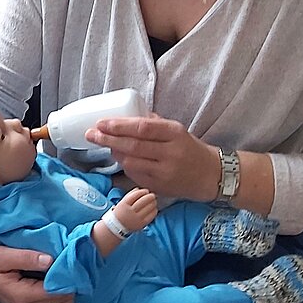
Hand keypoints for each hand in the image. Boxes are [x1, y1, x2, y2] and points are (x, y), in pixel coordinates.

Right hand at [0, 244, 75, 302]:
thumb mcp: (2, 255)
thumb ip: (26, 258)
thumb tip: (51, 260)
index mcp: (23, 296)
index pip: (58, 292)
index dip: (68, 277)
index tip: (71, 260)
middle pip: (64, 301)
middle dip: (70, 282)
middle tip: (69, 262)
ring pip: (61, 302)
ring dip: (64, 286)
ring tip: (62, 266)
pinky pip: (52, 300)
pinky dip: (57, 288)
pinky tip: (53, 272)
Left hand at [87, 114, 217, 201]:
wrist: (211, 175)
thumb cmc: (190, 149)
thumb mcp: (177, 130)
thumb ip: (153, 123)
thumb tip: (126, 116)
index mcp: (175, 133)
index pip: (142, 128)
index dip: (119, 126)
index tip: (101, 123)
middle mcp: (171, 153)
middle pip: (133, 145)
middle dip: (108, 139)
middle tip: (91, 134)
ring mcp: (166, 172)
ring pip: (131, 162)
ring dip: (114, 153)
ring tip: (104, 145)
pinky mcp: (161, 187)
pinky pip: (135, 176)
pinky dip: (124, 166)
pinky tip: (119, 159)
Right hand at [113, 187, 157, 231]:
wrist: (117, 227)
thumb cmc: (121, 212)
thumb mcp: (122, 202)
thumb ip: (130, 195)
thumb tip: (139, 189)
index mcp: (123, 205)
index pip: (134, 196)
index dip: (141, 192)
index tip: (146, 190)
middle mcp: (129, 212)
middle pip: (141, 202)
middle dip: (149, 197)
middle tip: (152, 195)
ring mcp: (135, 218)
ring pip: (147, 209)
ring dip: (152, 203)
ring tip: (154, 201)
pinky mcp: (141, 224)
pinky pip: (150, 217)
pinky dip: (154, 211)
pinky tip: (154, 208)